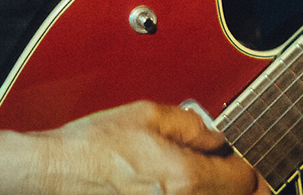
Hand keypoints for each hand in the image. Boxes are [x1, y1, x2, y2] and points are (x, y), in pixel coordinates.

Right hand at [32, 100, 265, 193]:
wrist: (53, 174)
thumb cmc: (92, 146)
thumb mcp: (147, 115)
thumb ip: (192, 125)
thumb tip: (218, 136)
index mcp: (185, 179)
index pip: (245, 181)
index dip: (249, 166)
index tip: (245, 158)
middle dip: (238, 184)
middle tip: (234, 170)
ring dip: (215, 191)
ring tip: (207, 176)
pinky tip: (181, 186)